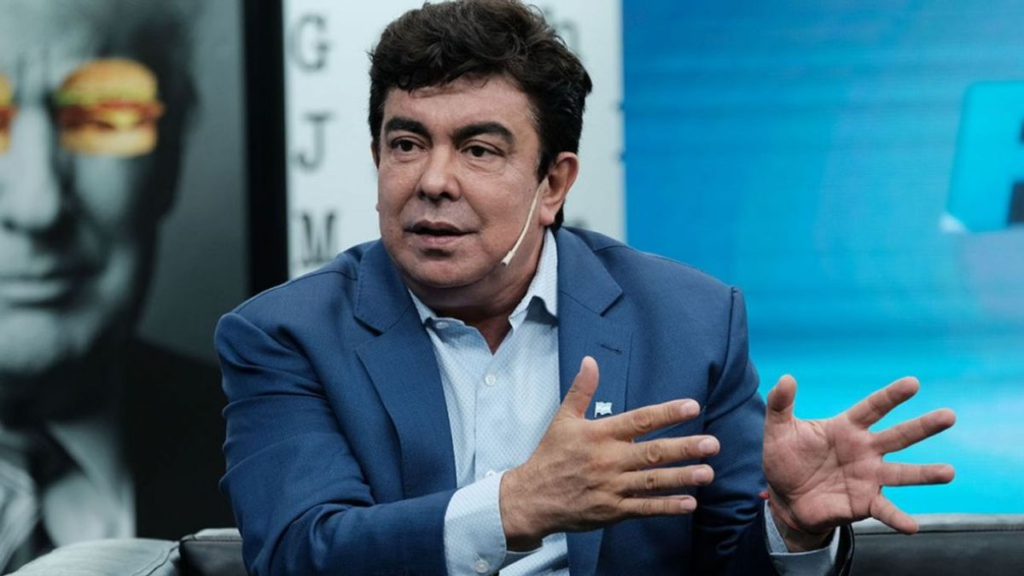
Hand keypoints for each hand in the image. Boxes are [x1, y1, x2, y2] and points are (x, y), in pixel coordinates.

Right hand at [500, 356, 720, 549]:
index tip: (692, 407)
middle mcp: (608, 460)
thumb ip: (581, 390)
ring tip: (707, 473)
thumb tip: (590, 360)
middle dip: (684, 448)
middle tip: (712, 444)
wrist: (531, 497)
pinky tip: (689, 503)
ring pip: (652, 481)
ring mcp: (612, 487)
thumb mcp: (563, 419)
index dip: (666, 413)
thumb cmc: (550, 456)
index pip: (639, 420)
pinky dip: (667, 506)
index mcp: (599, 434)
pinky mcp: (612, 510)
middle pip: (652, 453)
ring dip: (681, 477)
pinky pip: (644, 508)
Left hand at [763, 375, 955, 547]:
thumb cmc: (786, 459)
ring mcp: (869, 477)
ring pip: (902, 473)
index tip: (913, 383)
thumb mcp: (778, 431)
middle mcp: (865, 451)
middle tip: (949, 416)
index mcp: (847, 428)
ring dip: (926, 473)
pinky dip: (898, 518)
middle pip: (898, 436)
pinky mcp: (865, 503)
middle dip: (924, 426)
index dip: (891, 396)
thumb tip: (787, 378)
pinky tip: (912, 526)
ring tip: (949, 472)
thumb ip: (780, 404)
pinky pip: (885, 510)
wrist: (785, 498)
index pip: (873, 408)